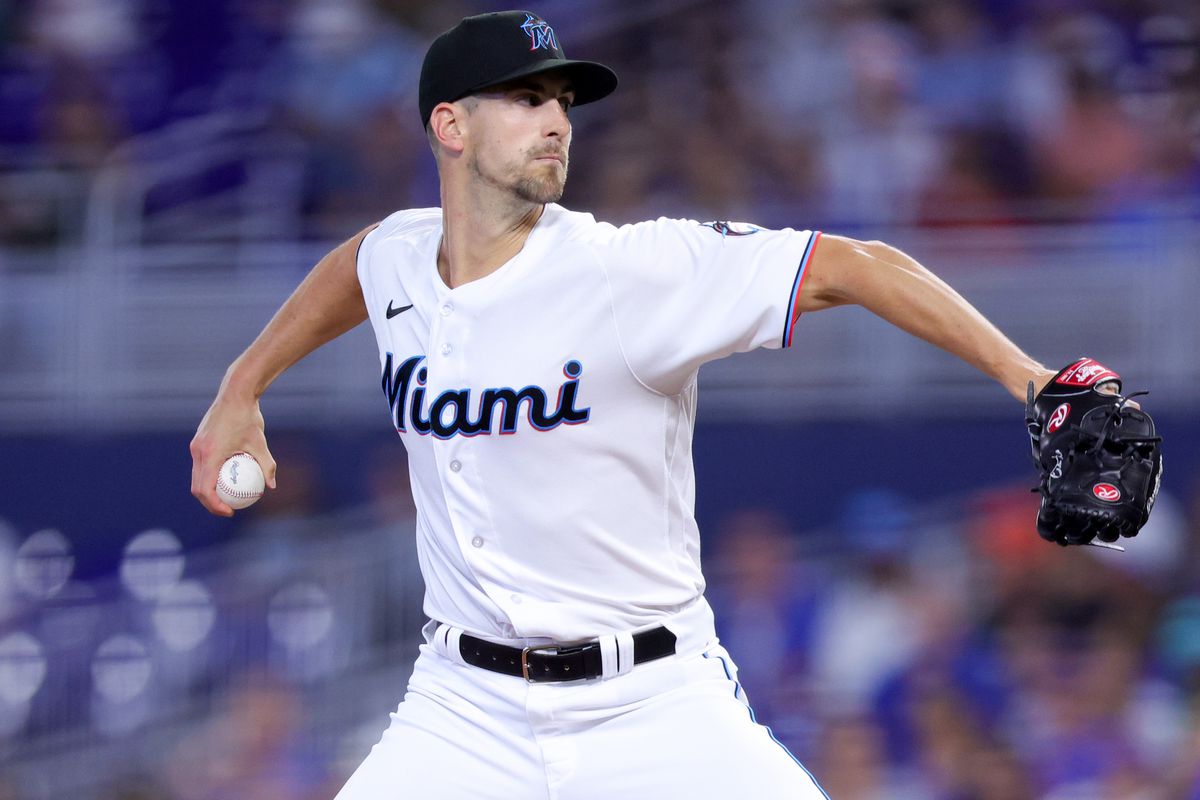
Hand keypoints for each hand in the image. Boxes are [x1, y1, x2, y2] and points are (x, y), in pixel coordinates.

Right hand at [189, 391, 275, 515]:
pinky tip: (226, 480)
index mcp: (211, 453)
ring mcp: (196, 446)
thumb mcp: (261, 443)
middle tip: (228, 509)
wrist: (235, 394)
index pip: (205, 489)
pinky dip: (209, 477)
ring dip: (208, 491)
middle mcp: (199, 451)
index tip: (230, 511)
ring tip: (226, 498)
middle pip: (197, 487)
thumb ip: (266, 465)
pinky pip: (201, 465)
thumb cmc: (249, 418)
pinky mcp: (198, 442)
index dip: (215, 505)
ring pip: (197, 477)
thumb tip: (271, 486)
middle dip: (210, 503)